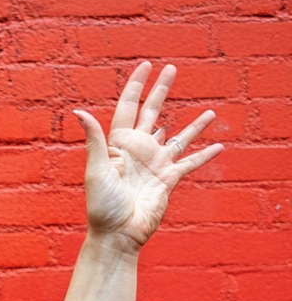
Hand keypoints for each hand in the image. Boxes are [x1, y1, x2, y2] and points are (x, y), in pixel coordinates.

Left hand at [74, 62, 222, 250]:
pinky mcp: (168, 180)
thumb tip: (79, 111)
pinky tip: (219, 146)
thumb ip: (94, 139)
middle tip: (171, 69)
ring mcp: (154, 165)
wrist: (117, 234)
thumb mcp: (96, 169)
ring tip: (211, 113)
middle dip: (160, 91)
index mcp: (119, 145)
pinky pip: (190, 163)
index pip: (128, 108)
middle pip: (152, 113)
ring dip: (194, 126)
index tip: (145, 66)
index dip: (136, 86)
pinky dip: (205, 155)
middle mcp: (138, 150)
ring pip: (178, 138)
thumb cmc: (102, 205)